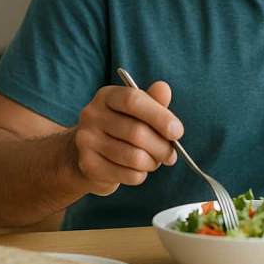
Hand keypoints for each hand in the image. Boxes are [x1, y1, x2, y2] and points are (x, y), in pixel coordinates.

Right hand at [72, 81, 181, 195]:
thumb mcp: (136, 113)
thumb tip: (164, 88)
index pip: (133, 100)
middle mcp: (92, 115)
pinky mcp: (88, 164)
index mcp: (107, 96)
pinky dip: (140, 175)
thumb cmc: (120, 131)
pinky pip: (127, 174)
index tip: (177, 132)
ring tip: (153, 161)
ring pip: (134, 157)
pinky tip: (136, 170)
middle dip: (162, 147)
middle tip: (171, 154)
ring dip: (152, 163)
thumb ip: (153, 102)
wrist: (88, 156)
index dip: (159, 116)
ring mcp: (87, 140)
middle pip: (137, 132)